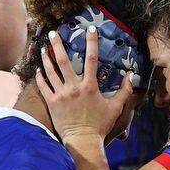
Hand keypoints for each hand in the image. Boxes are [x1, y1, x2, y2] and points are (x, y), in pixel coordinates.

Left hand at [35, 27, 133, 142]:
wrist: (83, 141)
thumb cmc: (100, 125)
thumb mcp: (116, 107)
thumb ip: (124, 91)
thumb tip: (131, 75)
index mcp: (90, 86)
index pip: (92, 59)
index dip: (91, 42)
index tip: (90, 29)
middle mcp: (73, 87)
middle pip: (63, 60)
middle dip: (58, 44)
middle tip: (53, 33)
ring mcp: (61, 94)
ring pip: (50, 71)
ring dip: (46, 58)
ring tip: (43, 47)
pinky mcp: (52, 103)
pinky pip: (43, 86)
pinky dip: (40, 76)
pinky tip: (38, 69)